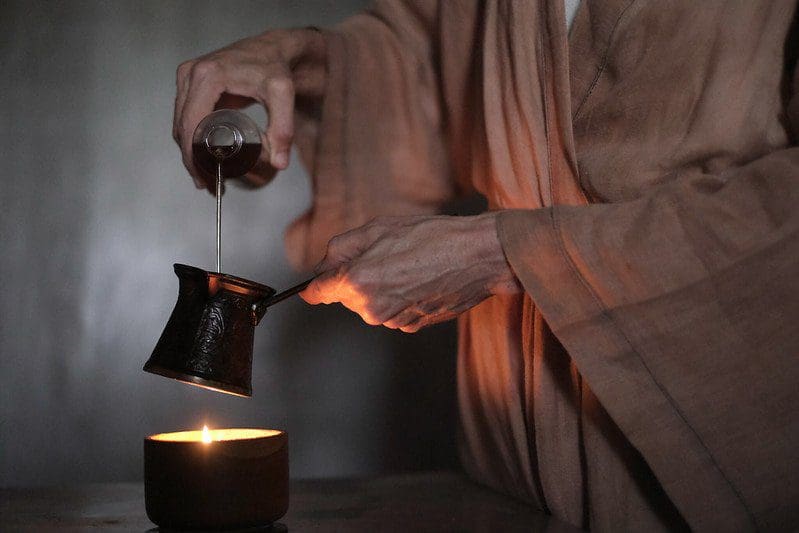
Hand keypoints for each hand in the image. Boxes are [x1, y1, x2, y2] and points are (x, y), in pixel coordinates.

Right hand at [173, 28, 326, 190]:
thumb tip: (280, 164)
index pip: (191, 125)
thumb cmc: (277, 68)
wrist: (273, 48)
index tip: (207, 180)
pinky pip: (185, 116)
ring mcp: (188, 76)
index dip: (195, 157)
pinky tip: (202, 159)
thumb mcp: (283, 96)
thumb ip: (283, 128)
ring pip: (180, 124)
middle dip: (192, 161)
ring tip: (208, 179)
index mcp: (207, 76)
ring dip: (189, 153)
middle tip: (210, 186)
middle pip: (182, 127)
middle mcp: (191, 73)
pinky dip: (191, 139)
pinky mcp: (191, 81)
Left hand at [300, 214, 521, 332]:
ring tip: (407, 266)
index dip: (313, 286)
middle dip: (354, 278)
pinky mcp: (411, 327)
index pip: (317, 292)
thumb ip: (341, 248)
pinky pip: (392, 312)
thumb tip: (324, 266)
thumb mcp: (379, 228)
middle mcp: (371, 308)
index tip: (309, 287)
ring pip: (370, 305)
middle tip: (383, 254)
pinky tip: (419, 280)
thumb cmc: (431, 237)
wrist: (476, 258)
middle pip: (346, 297)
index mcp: (357, 282)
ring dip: (379, 288)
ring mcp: (392, 321)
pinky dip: (398, 298)